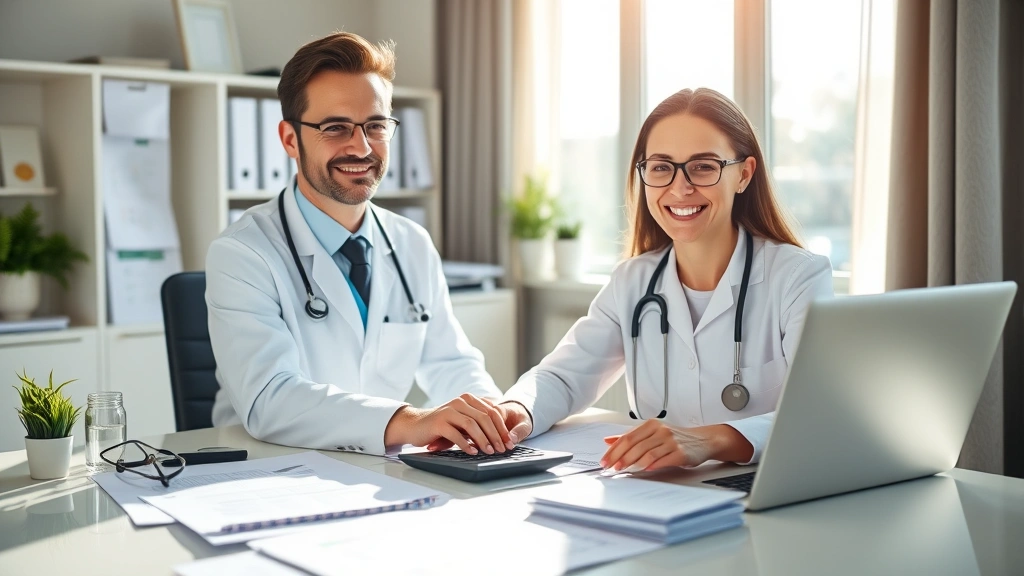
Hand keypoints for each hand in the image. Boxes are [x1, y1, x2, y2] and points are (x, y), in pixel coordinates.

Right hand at [424, 399, 532, 451]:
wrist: (415, 425)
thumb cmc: (442, 426)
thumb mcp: (463, 421)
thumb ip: (478, 423)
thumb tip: (501, 438)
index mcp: (469, 399)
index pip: (492, 412)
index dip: (502, 428)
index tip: (508, 442)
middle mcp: (460, 401)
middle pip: (484, 417)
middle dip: (496, 435)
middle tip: (502, 449)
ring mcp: (449, 411)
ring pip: (472, 424)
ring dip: (483, 440)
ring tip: (490, 451)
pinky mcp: (438, 422)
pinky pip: (456, 434)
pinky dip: (466, 444)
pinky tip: (473, 452)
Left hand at [599, 421, 753, 473]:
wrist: (703, 440)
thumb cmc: (676, 437)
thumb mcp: (653, 433)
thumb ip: (631, 437)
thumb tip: (608, 441)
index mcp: (651, 425)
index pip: (627, 438)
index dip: (614, 450)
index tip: (605, 461)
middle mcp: (660, 430)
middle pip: (635, 445)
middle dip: (620, 458)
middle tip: (611, 468)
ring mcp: (671, 441)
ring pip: (647, 453)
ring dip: (633, 463)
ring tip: (623, 470)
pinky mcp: (680, 452)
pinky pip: (663, 459)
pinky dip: (651, 465)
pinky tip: (643, 470)